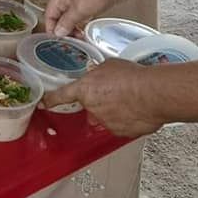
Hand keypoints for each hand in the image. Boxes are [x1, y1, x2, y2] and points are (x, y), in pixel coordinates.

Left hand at [42, 59, 164, 136]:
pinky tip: (137, 109)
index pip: (61, 95)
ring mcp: (106, 122)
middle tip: (116, 93)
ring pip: (106, 118)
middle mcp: (92, 108)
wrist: (153, 93)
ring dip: (114, 111)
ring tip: (130, 99)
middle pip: (90, 107)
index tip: (43, 103)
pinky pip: (120, 126)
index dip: (51, 100)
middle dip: (99, 102)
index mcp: (85, 89)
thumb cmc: (133, 77)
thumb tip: (96, 73)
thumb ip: (98, 72)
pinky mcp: (120, 132)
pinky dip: (127, 120)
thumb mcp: (109, 65)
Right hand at [45, 0, 125, 37]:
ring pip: (67, 13)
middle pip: (57, 15)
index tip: (60, 40)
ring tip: (80, 34)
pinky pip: (76, 10)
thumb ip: (66, 23)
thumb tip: (58, 32)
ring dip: (72, 24)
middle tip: (73, 38)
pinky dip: (79, 18)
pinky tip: (84, 25)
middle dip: (64, 28)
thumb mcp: (80, 11)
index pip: (49, 15)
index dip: (53, 29)